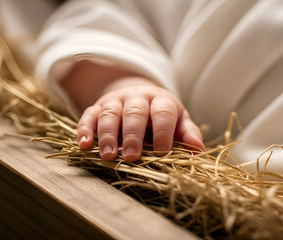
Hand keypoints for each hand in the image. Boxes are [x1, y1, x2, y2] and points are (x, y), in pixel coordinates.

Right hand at [76, 77, 204, 161]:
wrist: (138, 95)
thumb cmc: (160, 115)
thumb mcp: (178, 120)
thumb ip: (187, 133)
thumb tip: (198, 149)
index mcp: (160, 100)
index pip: (163, 112)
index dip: (163, 131)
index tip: (162, 152)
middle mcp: (137, 97)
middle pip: (134, 112)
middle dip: (132, 135)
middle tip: (132, 157)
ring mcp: (115, 101)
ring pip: (109, 113)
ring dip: (107, 135)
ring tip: (108, 156)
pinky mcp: (97, 106)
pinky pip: (88, 115)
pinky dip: (84, 129)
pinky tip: (84, 145)